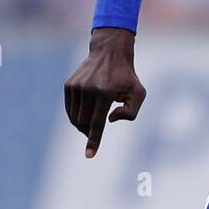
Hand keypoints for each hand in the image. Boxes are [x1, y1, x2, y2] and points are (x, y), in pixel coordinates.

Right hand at [64, 27, 145, 157]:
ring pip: (75, 118)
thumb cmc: (127, 76)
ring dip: (82, 125)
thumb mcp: (139, 93)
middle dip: (89, 132)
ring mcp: (76, 87)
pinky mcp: (69, 85)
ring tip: (91, 121)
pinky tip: (85, 113)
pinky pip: (69, 109)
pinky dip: (76, 116)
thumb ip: (130, 112)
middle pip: (84, 123)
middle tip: (95, 131)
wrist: (110, 52)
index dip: (93, 141)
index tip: (89, 155)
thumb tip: (110, 119)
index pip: (97, 123)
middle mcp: (88, 90)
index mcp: (105, 93)